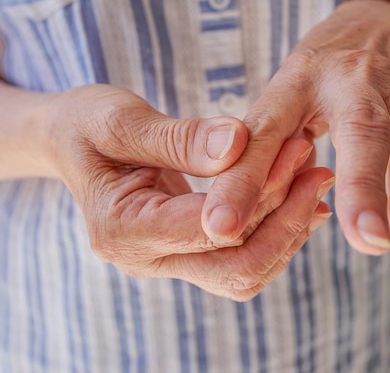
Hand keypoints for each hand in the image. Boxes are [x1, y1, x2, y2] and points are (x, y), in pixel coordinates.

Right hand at [47, 84, 333, 299]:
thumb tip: (240, 144)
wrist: (70, 142)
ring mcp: (166, 261)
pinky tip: (302, 199)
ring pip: (245, 271)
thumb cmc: (86, 124)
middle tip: (319, 170)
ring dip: (288, 229)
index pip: (205, 227)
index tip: (295, 150)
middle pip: (234, 267)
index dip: (257, 193)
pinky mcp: (186, 252)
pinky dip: (276, 231)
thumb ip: (179, 137)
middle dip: (286, 221)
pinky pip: (240, 257)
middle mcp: (144, 259)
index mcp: (120, 228)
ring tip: (317, 179)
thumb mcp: (121, 119)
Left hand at [202, 0, 389, 267]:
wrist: (369, 20)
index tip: (222, 227)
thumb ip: (259, 158)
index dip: (241, 179)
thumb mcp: (278, 103)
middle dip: (364, 187)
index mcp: (296, 85)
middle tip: (366, 240)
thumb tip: (228, 220)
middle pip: (361, 132)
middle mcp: (351, 83)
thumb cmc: (316, 74)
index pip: (266, 131)